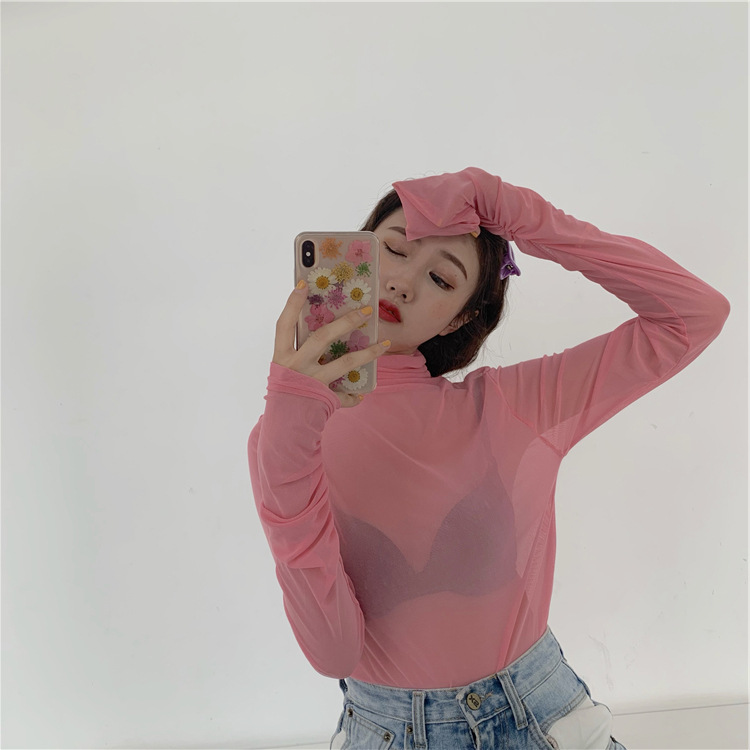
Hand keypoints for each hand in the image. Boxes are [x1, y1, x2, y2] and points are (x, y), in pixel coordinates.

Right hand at [273, 282, 390, 407]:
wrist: (283, 425)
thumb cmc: (285, 389)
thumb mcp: (285, 367)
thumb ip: (300, 348)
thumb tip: (328, 326)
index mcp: (282, 355)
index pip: (284, 325)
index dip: (292, 304)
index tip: (304, 284)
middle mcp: (296, 366)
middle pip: (323, 337)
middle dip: (346, 321)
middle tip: (366, 310)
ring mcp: (312, 382)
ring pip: (345, 362)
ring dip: (368, 353)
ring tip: (385, 344)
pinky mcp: (324, 398)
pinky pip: (345, 395)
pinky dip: (354, 395)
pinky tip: (362, 393)